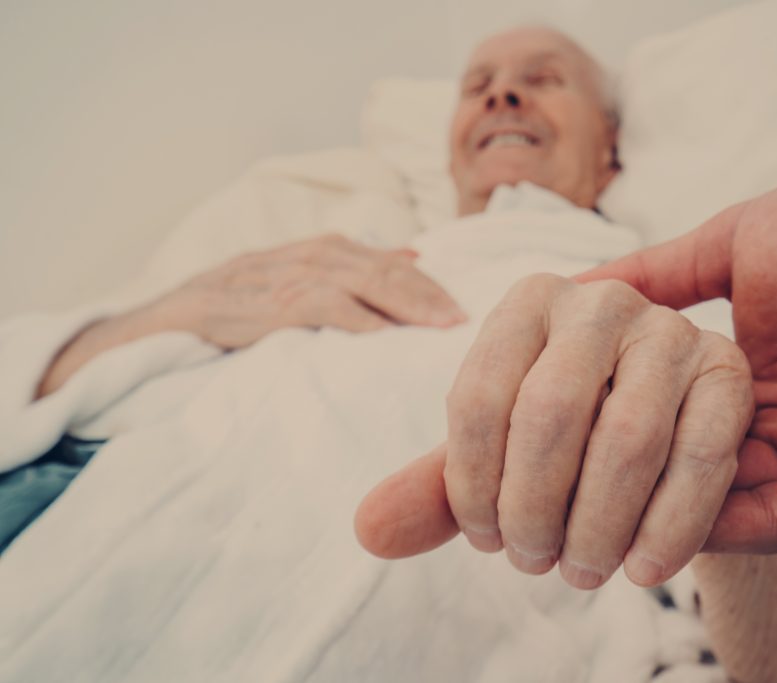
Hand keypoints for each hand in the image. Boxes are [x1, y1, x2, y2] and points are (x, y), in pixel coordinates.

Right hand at [154, 234, 464, 348]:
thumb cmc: (246, 300)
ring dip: (403, 304)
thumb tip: (415, 256)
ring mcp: (291, 277)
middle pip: (385, 272)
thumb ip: (359, 267)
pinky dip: (352, 317)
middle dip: (428, 296)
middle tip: (462, 321)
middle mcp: (315, 256)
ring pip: (361, 284)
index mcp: (329, 250)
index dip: (431, 287)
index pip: (393, 267)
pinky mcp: (268, 303)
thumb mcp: (305, 276)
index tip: (465, 310)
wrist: (174, 314)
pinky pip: (319, 306)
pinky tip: (379, 332)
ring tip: (437, 325)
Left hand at [357, 274, 753, 588]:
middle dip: (534, 509)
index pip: (478, 398)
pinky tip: (642, 569)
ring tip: (581, 570)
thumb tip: (368, 530)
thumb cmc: (570, 440)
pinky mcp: (729, 368)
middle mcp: (600, 299)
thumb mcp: (502, 457)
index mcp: (528, 302)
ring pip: (626, 437)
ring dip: (597, 526)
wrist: (664, 429)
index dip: (471, 487)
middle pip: (549, 414)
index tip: (487, 541)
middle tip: (534, 563)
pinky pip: (698, 457)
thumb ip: (440, 489)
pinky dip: (667, 527)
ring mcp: (670, 329)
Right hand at [577, 160, 776, 551]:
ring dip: (653, 517)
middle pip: (681, 475)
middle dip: (615, 488)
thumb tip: (574, 286)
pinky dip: (713, 529)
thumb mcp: (729, 247)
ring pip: (720, 509)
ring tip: (581, 522)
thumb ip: (657, 275)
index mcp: (746, 379)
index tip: (539, 441)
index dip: (602, 434)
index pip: (659, 423)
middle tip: (545, 499)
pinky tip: (653, 528)